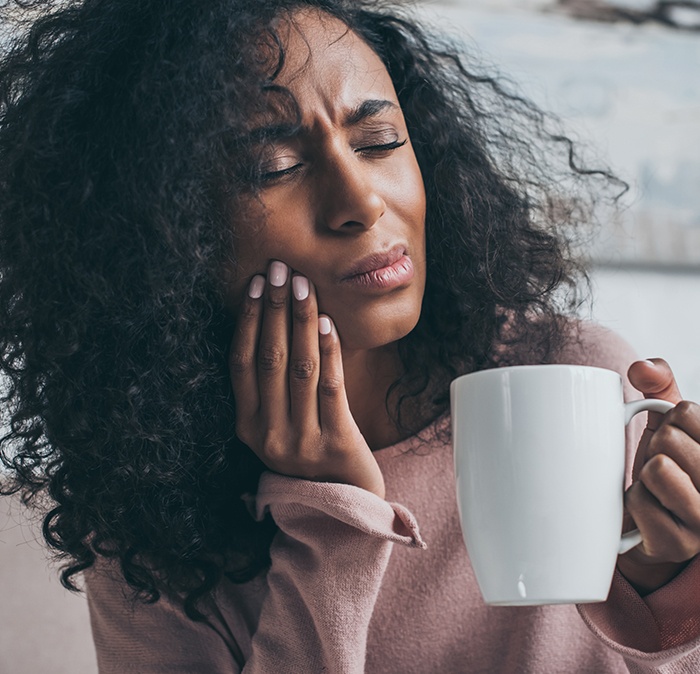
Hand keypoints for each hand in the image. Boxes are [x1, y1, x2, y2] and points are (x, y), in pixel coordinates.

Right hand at [229, 260, 384, 497]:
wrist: (345, 502)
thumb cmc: (312, 450)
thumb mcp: (280, 423)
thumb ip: (272, 386)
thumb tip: (273, 319)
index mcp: (247, 426)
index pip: (241, 363)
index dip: (248, 321)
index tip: (256, 284)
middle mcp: (268, 435)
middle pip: (269, 359)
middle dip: (275, 309)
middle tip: (279, 270)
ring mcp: (300, 441)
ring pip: (298, 368)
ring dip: (300, 320)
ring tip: (303, 285)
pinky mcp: (335, 444)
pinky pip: (331, 387)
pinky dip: (328, 351)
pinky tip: (327, 322)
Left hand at [618, 358, 699, 592]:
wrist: (644, 527)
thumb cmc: (658, 466)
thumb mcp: (664, 422)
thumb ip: (659, 385)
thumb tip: (642, 367)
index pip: (686, 412)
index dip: (667, 423)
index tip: (672, 441)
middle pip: (669, 438)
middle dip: (654, 448)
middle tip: (659, 468)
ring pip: (657, 468)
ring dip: (643, 476)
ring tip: (654, 489)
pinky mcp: (681, 543)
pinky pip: (640, 501)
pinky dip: (633, 502)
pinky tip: (647, 513)